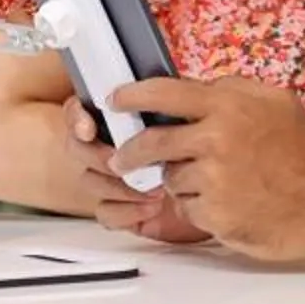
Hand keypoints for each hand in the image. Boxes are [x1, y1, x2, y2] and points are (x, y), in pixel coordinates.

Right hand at [64, 96, 205, 243]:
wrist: (227, 193)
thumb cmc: (210, 147)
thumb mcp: (193, 117)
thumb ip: (169, 101)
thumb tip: (152, 91)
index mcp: (120, 117)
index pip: (79, 110)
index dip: (77, 117)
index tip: (89, 128)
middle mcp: (110, 146)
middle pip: (77, 147)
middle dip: (99, 155)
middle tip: (124, 160)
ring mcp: (112, 180)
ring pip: (89, 180)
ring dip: (118, 184)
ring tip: (154, 186)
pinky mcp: (120, 209)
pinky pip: (106, 212)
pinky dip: (126, 211)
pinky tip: (152, 207)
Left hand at [109, 77, 304, 261]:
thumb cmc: (302, 152)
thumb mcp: (276, 102)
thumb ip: (234, 90)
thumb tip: (198, 87)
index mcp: (228, 107)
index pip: (165, 93)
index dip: (133, 95)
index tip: (116, 99)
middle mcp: (215, 141)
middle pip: (151, 142)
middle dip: (131, 152)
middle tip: (122, 158)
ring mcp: (213, 180)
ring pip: (171, 178)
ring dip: (182, 181)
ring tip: (215, 182)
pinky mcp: (213, 215)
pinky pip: (187, 208)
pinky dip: (198, 206)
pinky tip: (226, 203)